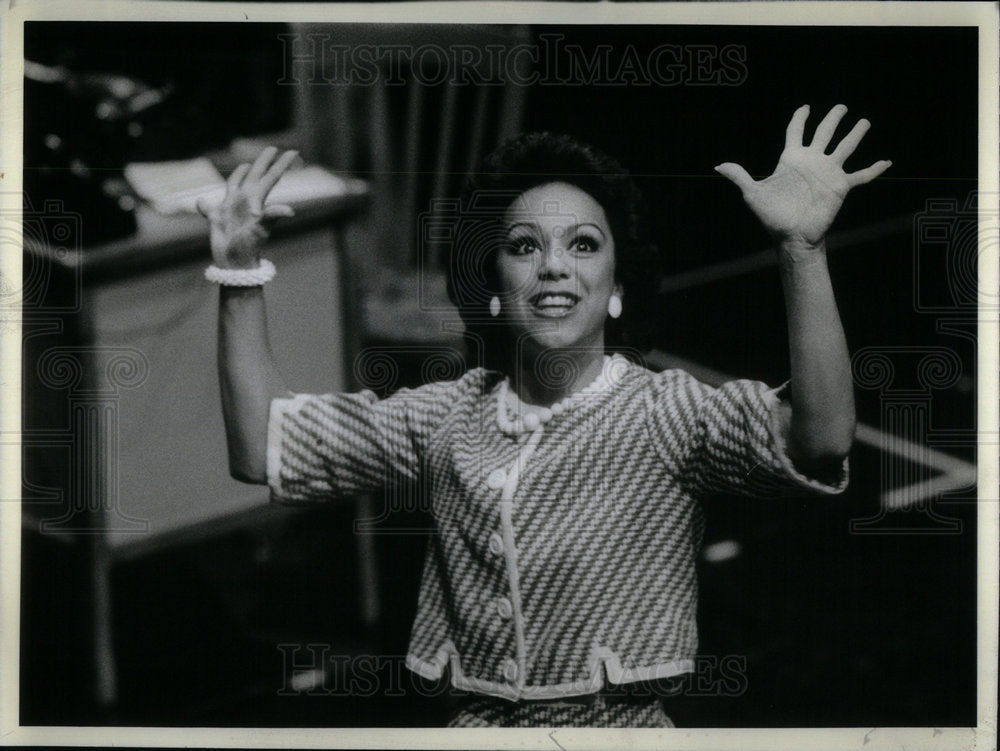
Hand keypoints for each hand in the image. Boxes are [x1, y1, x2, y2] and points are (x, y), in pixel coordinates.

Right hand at [197, 146, 297, 268]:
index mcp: (256, 200)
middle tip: (273, 148)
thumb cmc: (249, 246)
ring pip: (235, 185)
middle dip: (264, 161)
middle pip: (256, 175)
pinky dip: (204, 205)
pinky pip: (209, 208)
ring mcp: (231, 208)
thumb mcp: (261, 229)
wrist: (235, 262)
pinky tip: (200, 202)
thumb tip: (290, 211)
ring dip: (240, 175)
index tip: (293, 151)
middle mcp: (245, 201)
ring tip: (246, 166)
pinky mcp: (217, 218)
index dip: (280, 164)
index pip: (270, 177)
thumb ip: (272, 216)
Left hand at [714, 104, 890, 253]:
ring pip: (845, 147)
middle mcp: (812, 162)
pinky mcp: (841, 186)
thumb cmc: (772, 216)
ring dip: (855, 134)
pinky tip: (887, 162)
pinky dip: (874, 169)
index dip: (799, 119)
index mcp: (792, 159)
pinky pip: (861, 176)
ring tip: (864, 121)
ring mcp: (828, 173)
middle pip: (824, 133)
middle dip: (832, 119)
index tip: (805, 107)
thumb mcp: (753, 193)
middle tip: (841, 106)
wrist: (792, 235)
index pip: (796, 132)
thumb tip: (718, 166)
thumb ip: (739, 176)